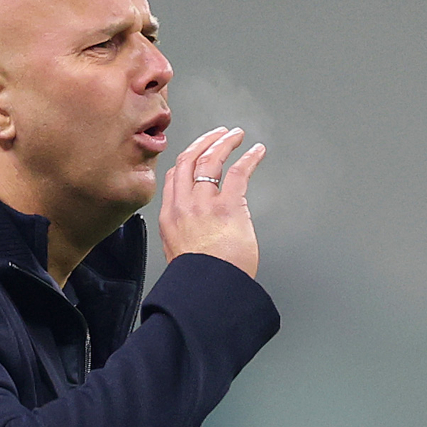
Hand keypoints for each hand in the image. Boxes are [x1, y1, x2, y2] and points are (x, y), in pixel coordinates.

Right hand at [159, 127, 265, 277]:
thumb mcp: (179, 254)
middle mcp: (184, 205)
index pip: (174, 177)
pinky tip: (256, 152)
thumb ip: (184, 237)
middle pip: (189, 160)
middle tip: (217, 135)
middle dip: (204, 143)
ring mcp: (205, 204)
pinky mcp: (228, 206)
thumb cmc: (199, 280)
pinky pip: (238, 173)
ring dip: (224, 144)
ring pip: (211, 160)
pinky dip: (248, 158)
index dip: (187, 159)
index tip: (197, 151)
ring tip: (235, 136)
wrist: (208, 291)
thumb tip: (195, 235)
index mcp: (169, 218)